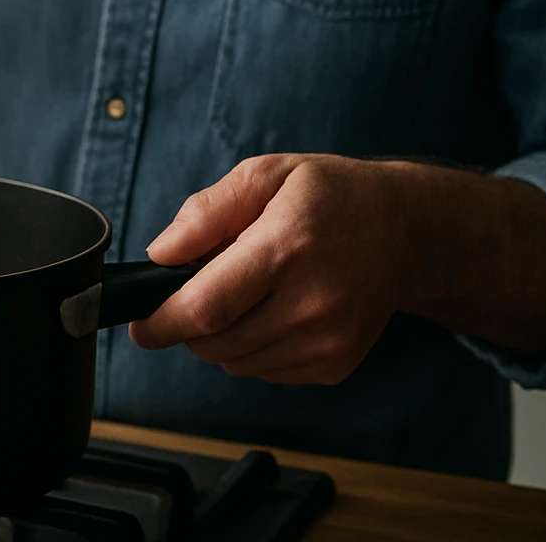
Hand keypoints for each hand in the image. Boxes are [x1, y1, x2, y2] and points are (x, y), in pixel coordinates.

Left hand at [128, 155, 416, 384]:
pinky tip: (275, 309)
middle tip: (206, 284)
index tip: (139, 325)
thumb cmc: (331, 196)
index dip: (161, 322)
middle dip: (191, 321)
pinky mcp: (335, 364)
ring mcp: (328, 340)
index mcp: (287, 247)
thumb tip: (159, 253)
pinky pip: (263, 371)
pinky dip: (253, 347)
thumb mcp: (266, 175)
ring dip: (222, 335)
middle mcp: (312, 301)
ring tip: (250, 290)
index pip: (206, 306)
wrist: (406, 230)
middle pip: (214, 342)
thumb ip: (207, 212)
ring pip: (234, 362)